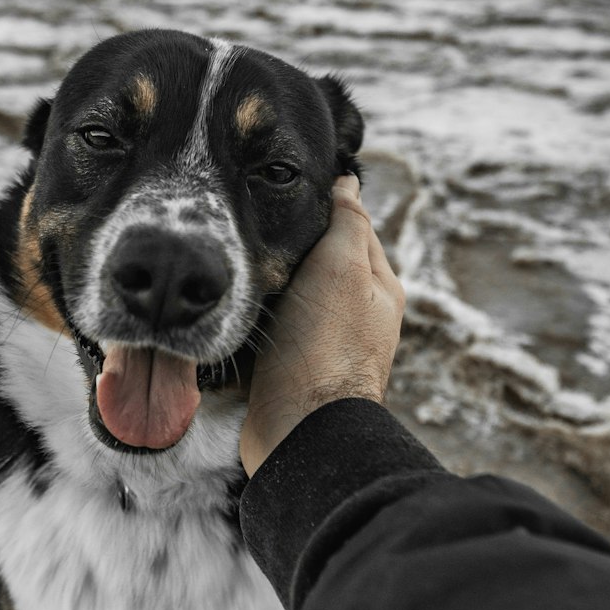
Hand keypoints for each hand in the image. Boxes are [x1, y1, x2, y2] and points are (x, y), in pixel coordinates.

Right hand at [239, 175, 405, 476]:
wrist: (299, 427)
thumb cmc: (325, 345)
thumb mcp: (342, 266)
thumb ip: (347, 222)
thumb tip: (348, 182)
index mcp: (379, 289)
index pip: (353, 229)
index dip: (324, 207)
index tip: (285, 191)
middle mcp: (356, 317)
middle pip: (319, 263)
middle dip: (291, 245)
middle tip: (253, 224)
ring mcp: (322, 345)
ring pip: (291, 297)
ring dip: (268, 283)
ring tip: (237, 262)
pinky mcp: (290, 370)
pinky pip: (270, 331)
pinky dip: (254, 317)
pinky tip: (231, 305)